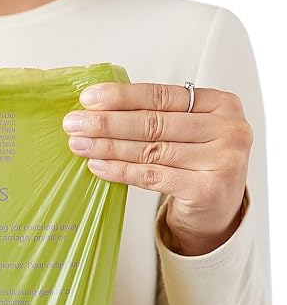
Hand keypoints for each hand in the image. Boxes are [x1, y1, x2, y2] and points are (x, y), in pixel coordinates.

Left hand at [62, 82, 251, 254]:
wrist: (219, 209)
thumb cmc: (198, 164)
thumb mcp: (188, 131)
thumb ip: (158, 115)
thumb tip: (99, 107)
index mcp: (221, 104)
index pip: (162, 96)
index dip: (122, 96)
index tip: (89, 98)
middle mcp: (228, 129)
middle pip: (154, 123)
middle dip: (107, 123)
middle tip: (75, 123)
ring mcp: (222, 160)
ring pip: (150, 150)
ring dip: (108, 147)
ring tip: (80, 144)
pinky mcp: (208, 189)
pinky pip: (153, 176)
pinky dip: (121, 171)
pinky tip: (98, 166)